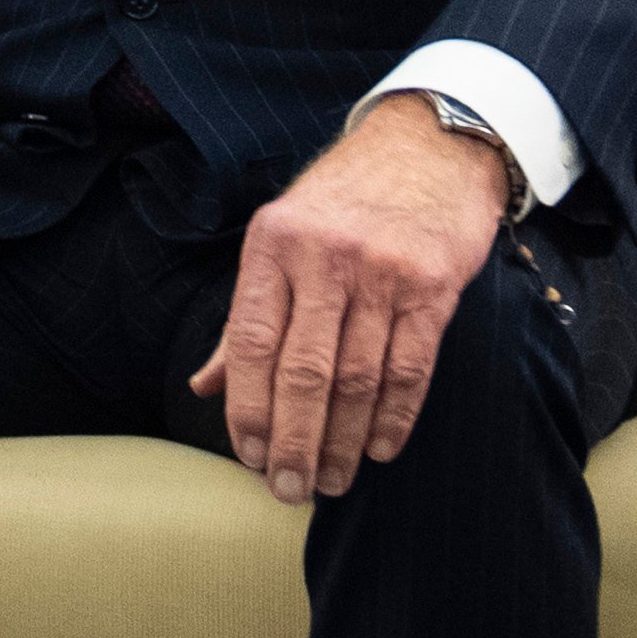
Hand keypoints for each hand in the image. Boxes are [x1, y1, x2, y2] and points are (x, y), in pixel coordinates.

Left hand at [191, 96, 510, 504]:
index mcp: (272, 248)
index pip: (252, 344)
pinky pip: (410, 367)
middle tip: (289, 490)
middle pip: (303, 371)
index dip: (248, 409)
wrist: (427, 147)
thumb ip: (246, 318)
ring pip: (357, 377)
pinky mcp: (432, 286)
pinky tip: (378, 450)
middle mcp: (324, 259)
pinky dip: (393, 417)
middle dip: (294, 440)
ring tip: (331, 481)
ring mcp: (381, 273)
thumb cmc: (341, 203)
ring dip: (342, 440)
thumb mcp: (279, 242)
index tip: (250, 458)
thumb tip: (203, 387)